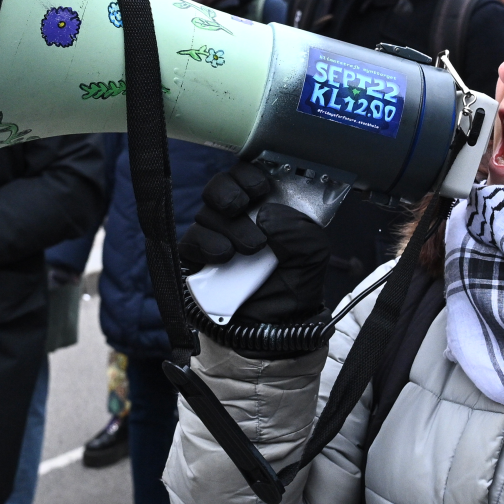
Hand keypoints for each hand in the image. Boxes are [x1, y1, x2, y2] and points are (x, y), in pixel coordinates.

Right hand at [180, 162, 329, 323]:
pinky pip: (191, 240)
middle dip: (231, 192)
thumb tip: (266, 215)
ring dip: (231, 227)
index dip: (248, 174)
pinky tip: (225, 255)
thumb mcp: (313, 253)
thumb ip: (299, 228)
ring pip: (206, 213)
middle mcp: (236, 219)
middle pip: (218, 187)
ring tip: (252, 249)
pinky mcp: (196, 260)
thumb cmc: (293, 286)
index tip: (261, 187)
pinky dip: (208, 244)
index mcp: (264, 208)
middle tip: (246, 207)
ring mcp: (214, 238)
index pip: (246, 175)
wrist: (274, 329)